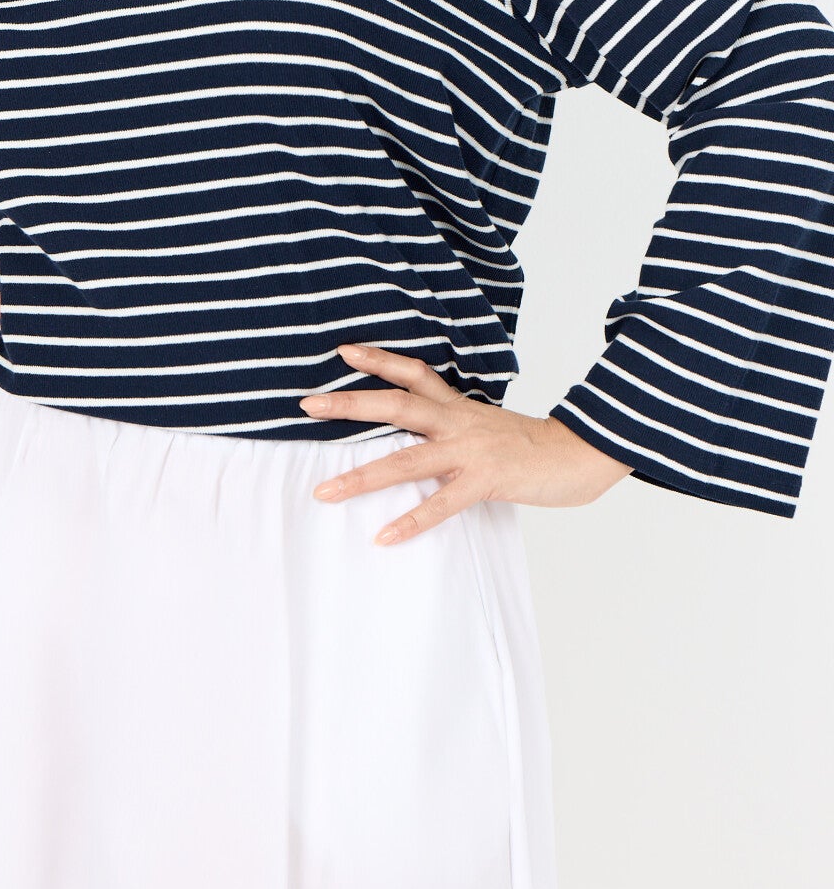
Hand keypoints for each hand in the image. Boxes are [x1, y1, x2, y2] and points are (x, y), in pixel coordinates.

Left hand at [299, 342, 633, 546]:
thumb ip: (454, 425)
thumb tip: (420, 435)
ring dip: (361, 476)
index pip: (412, 373)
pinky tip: (384, 537)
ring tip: (324, 491)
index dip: (377, 360)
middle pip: (395, 404)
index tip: (342, 351)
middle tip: (306, 405)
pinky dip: (411, 521)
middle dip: (349, 405)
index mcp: (458, 405)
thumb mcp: (487, 424)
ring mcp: (469, 450)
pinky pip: (440, 504)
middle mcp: (457, 421)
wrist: (580, 453)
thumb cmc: (532, 445)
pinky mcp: (484, 480)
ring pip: (405, 459)